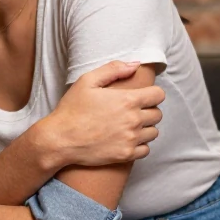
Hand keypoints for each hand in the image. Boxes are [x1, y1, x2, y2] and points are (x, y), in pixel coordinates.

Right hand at [36, 60, 163, 167]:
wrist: (60, 140)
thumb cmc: (72, 109)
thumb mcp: (87, 81)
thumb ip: (113, 69)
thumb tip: (136, 64)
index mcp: (127, 100)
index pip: (158, 95)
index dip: (152, 94)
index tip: (142, 96)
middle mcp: (133, 120)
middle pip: (157, 114)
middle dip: (148, 110)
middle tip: (132, 111)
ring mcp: (131, 139)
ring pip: (153, 132)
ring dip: (145, 128)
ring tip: (129, 126)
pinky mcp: (126, 155)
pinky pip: (146, 150)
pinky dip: (140, 145)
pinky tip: (127, 139)